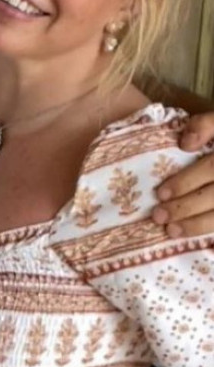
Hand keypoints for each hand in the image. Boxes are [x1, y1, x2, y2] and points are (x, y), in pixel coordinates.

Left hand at [153, 112, 213, 237]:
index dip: (185, 182)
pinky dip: (213, 235)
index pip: (210, 169)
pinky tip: (201, 242)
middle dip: (186, 207)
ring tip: (172, 231)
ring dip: (199, 225)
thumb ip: (204, 125)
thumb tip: (185, 144)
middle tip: (158, 216)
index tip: (160, 194)